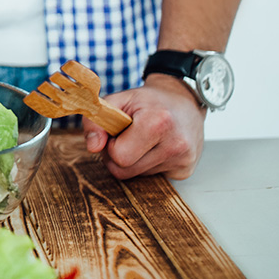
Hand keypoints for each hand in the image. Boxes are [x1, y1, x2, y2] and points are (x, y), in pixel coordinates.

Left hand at [84, 74, 206, 179]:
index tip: (119, 131)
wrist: (184, 102)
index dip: (111, 144)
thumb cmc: (148, 101)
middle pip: (124, 171)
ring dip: (133, 161)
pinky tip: (156, 147)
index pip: (119, 156)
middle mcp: (175, 144)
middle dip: (118, 156)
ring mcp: (183, 160)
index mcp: (158, 123)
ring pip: (137, 176)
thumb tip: (92, 147)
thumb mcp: (118, 100)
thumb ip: (96, 120)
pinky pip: (152, 178)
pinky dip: (148, 165)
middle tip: (127, 137)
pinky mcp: (186, 171)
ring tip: (143, 140)